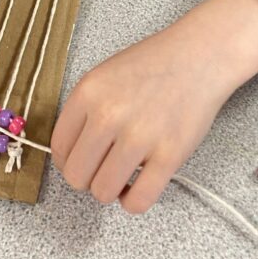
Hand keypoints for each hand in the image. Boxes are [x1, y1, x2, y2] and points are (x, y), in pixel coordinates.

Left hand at [50, 15, 236, 214]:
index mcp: (88, 92)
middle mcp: (109, 114)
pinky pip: (138, 201)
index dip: (67, 162)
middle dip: (87, 178)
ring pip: (103, 191)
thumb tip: (71, 154)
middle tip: (102, 169)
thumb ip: (85, 112)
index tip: (79, 162)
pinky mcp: (169, 156)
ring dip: (111, 189)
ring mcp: (139, 136)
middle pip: (76, 175)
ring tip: (123, 174)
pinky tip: (138, 186)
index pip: (59, 148)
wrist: (198, 57)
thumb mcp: (104, 76)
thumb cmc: (153, 66)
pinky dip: (133, 202)